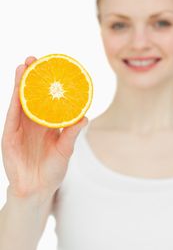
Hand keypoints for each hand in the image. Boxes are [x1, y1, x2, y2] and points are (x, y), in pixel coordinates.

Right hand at [1, 56, 87, 203]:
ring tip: (24, 65)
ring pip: (21, 100)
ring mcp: (21, 127)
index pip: (48, 99)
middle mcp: (34, 122)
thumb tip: (85, 116)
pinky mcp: (10, 135)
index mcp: (48, 123)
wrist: (37, 190)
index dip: (49, 84)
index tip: (53, 67)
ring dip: (21, 83)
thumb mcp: (65, 150)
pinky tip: (18, 87)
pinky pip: (13, 115)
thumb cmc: (52, 170)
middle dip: (33, 76)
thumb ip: (72, 133)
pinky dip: (15, 100)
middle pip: (32, 95)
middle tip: (36, 59)